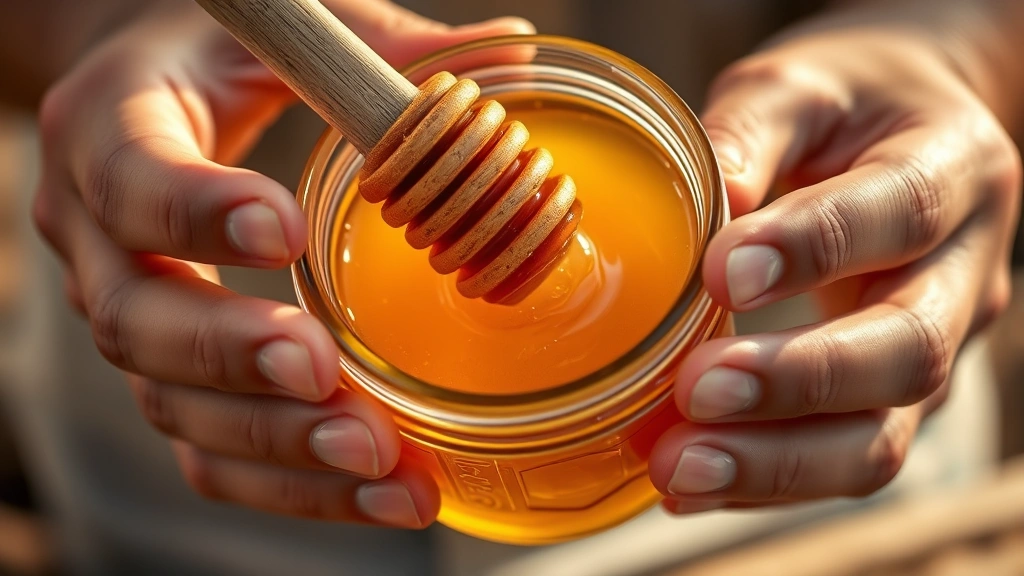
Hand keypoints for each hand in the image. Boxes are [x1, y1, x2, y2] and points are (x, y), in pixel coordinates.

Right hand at [32, 0, 532, 527]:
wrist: (152, 107)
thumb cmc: (226, 59)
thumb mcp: (291, 33)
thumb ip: (381, 50)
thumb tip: (510, 48)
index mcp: (113, 128)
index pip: (130, 178)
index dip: (195, 211)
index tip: (284, 232)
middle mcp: (100, 238)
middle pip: (137, 321)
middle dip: (235, 358)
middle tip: (324, 372)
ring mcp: (132, 321)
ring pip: (175, 406)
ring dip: (276, 444)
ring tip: (377, 461)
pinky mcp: (174, 380)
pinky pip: (212, 451)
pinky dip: (290, 485)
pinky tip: (377, 493)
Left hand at [649, 18, 1019, 511]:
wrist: (902, 138)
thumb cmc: (843, 106)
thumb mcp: (797, 87)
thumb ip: (747, 137)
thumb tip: (689, 222)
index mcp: (952, 169)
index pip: (900, 214)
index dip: (813, 251)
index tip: (719, 275)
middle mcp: (961, 272)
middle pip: (908, 352)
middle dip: (799, 383)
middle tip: (695, 392)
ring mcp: (934, 348)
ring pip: (883, 436)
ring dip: (776, 465)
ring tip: (677, 471)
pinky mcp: (889, 399)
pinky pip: (841, 457)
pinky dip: (765, 481)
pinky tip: (689, 486)